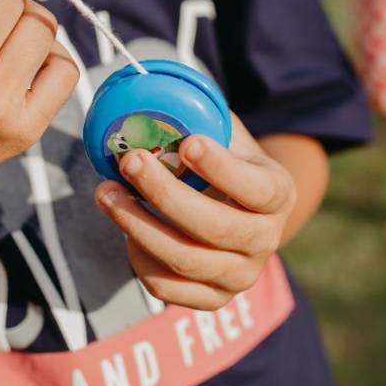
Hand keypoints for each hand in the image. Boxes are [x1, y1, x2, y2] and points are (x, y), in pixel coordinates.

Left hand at [95, 116, 296, 310]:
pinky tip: (125, 226)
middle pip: (214, 227)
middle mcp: (267, 241)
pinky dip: (138, 256)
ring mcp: (241, 276)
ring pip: (184, 258)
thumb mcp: (225, 134)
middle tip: (129, 161)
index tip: (186, 143)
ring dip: (137, 223)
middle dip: (164, 193)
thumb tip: (146, 86)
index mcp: (279, 195)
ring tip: (106, 192)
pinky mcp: (212, 299)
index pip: (256, 189)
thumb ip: (200, 116)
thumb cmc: (225, 163)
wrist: (239, 214)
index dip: (221, 168)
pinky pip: (167, 287)